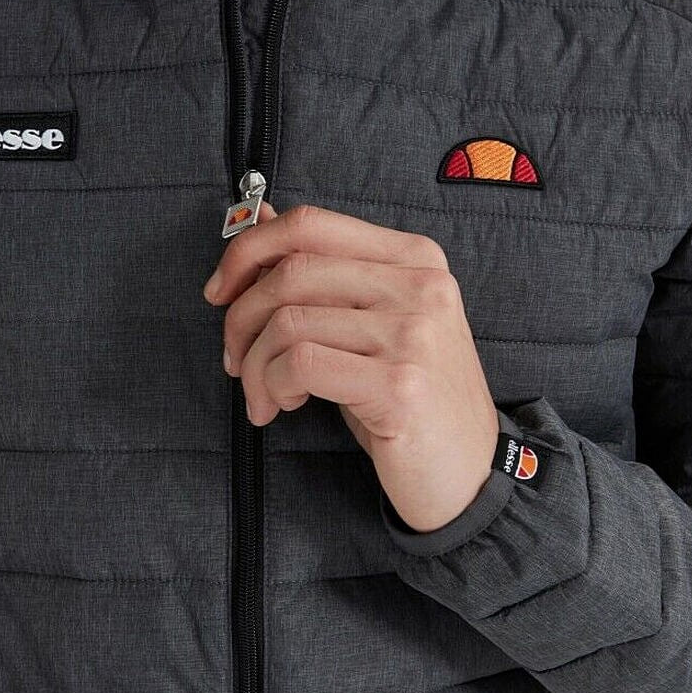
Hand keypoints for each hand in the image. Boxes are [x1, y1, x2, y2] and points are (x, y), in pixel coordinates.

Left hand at [202, 202, 499, 533]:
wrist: (471, 471)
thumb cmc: (411, 396)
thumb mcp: (372, 323)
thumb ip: (324, 272)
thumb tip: (259, 221)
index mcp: (413, 258)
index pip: (310, 224)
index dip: (248, 250)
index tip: (220, 291)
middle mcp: (419, 285)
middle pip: (291, 271)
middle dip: (241, 318)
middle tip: (236, 359)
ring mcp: (414, 333)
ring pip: (289, 320)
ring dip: (256, 364)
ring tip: (266, 394)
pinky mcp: (399, 384)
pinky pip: (301, 363)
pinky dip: (273, 385)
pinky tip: (284, 405)